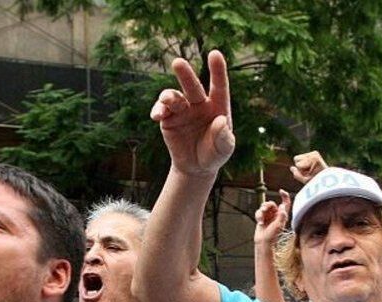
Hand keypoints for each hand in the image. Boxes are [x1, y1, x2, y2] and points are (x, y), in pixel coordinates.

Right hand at [150, 50, 233, 176]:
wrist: (196, 167)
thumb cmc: (214, 154)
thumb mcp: (224, 149)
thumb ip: (224, 137)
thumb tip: (221, 121)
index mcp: (217, 107)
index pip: (219, 86)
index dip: (217, 71)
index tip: (215, 53)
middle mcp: (199, 104)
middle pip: (192, 86)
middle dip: (185, 74)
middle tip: (177, 63)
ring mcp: (183, 110)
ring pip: (174, 96)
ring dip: (168, 97)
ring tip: (166, 101)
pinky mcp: (168, 118)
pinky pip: (161, 110)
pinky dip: (158, 110)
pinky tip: (156, 116)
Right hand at [254, 189, 289, 246]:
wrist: (263, 242)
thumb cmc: (272, 236)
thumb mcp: (278, 225)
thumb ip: (281, 215)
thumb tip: (282, 206)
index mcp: (282, 215)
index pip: (285, 203)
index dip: (284, 196)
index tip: (280, 191)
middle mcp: (276, 214)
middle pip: (271, 203)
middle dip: (267, 205)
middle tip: (264, 210)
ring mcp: (269, 216)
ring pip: (264, 206)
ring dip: (261, 211)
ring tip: (261, 218)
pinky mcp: (262, 217)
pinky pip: (259, 212)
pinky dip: (258, 216)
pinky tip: (260, 222)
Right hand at [289, 151, 326, 183]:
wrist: (329, 178)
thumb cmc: (317, 181)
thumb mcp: (305, 180)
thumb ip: (296, 175)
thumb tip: (291, 167)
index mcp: (313, 159)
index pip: (297, 164)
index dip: (301, 171)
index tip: (309, 174)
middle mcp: (314, 153)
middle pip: (296, 158)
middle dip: (300, 166)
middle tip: (309, 172)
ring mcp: (314, 152)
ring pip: (298, 158)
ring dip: (302, 164)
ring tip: (311, 169)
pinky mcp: (315, 153)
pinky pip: (301, 157)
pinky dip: (304, 162)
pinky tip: (312, 166)